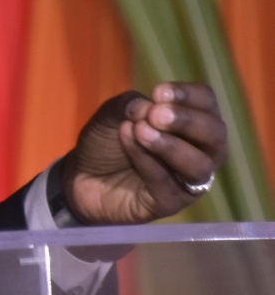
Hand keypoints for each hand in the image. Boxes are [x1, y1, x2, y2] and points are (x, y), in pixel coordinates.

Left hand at [62, 83, 226, 225]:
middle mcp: (201, 151)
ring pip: (199, 165)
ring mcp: (189, 180)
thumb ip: (129, 105)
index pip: (208, 103)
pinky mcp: (171, 203)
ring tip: (141, 130)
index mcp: (193, 123)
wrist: (79, 178)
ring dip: (171, 145)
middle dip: (187, 120)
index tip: (158, 91)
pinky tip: (128, 142)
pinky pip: (167, 183)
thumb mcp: (112, 115)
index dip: (189, 95)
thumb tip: (147, 106)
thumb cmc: (107, 142)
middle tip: (156, 113)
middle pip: (215, 134)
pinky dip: (147, 160)